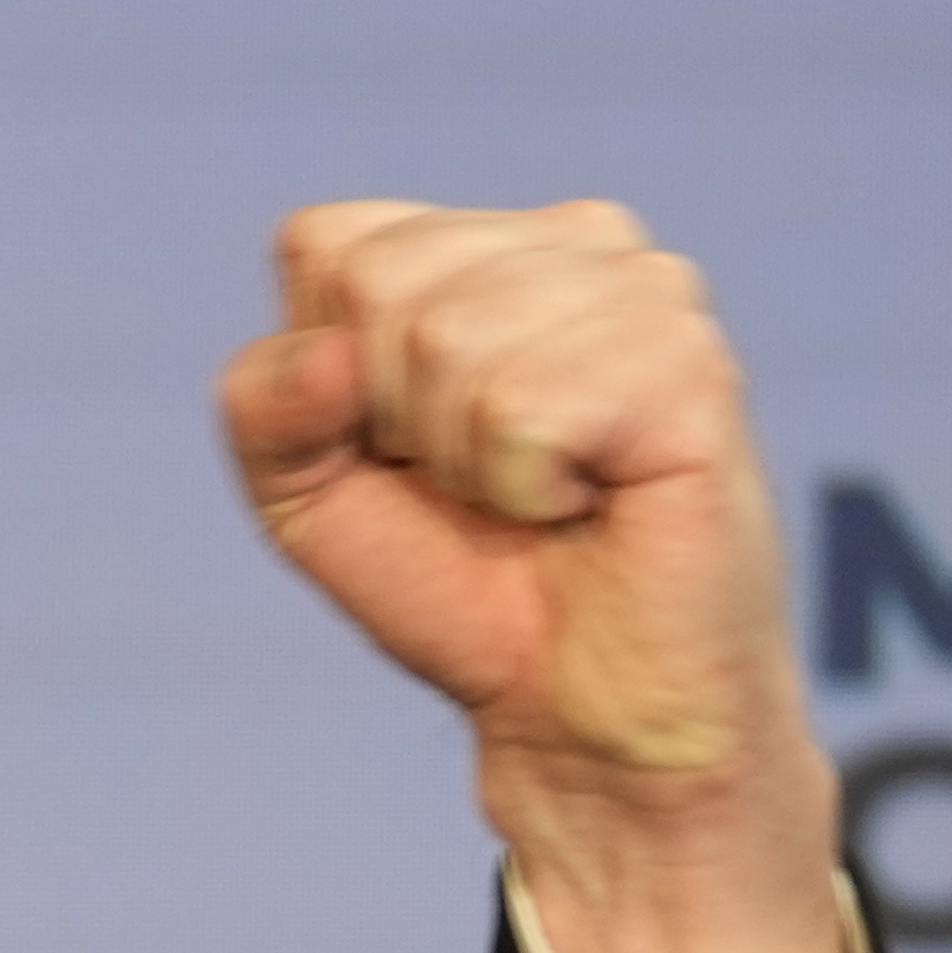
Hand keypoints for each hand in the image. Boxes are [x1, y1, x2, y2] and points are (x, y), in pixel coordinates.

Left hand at [223, 199, 844, 952]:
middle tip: (479, 488)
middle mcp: (574, 239)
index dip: (327, 381)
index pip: (325, 243)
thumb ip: (263, 407)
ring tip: (536, 500)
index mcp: (484, 243)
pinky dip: (525, 487)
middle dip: (393, 422)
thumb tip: (328, 357)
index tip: (401, 453)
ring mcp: (645, 290)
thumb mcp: (307, 497)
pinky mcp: (689, 363)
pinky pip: (521, 405)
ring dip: (463, 462)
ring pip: (447, 336)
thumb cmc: (460, 588)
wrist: (579, 713)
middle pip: (378, 281)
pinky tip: (587, 505)